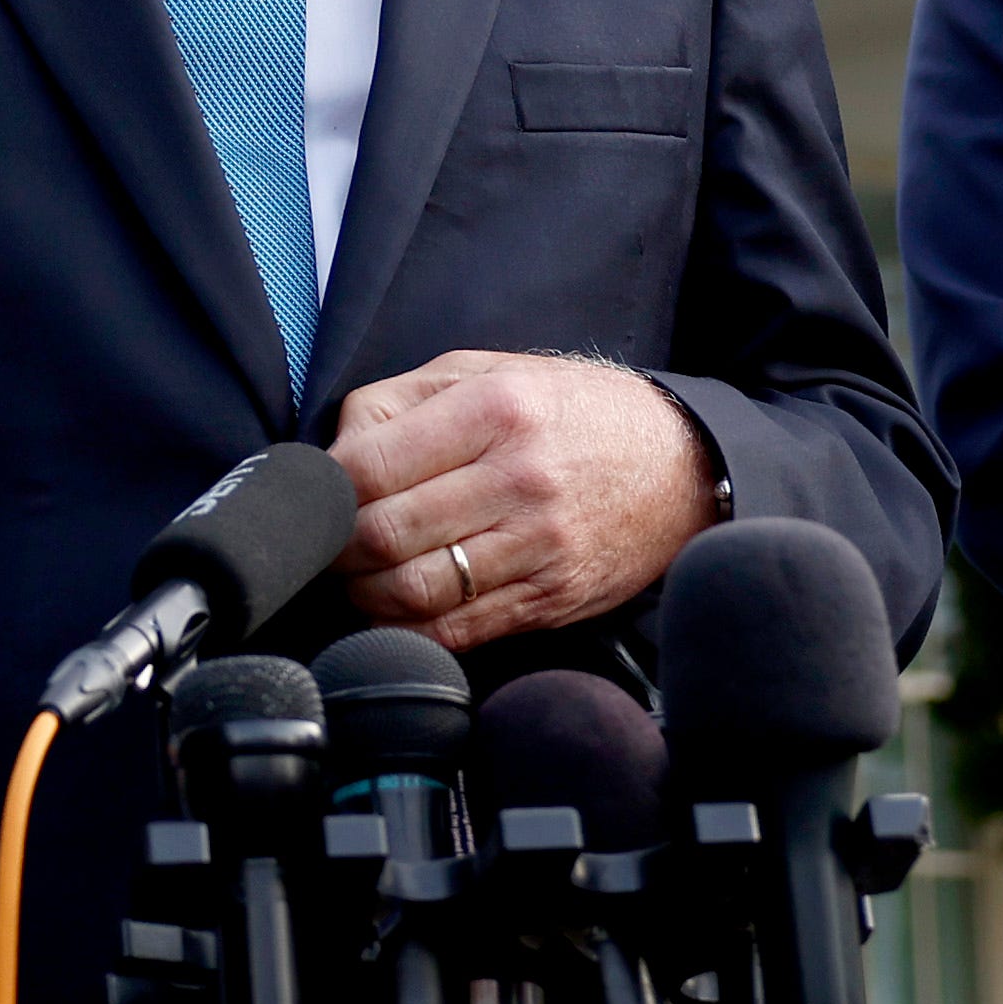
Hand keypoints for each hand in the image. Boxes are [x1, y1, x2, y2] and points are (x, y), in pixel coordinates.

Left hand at [330, 352, 724, 650]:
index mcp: (494, 409)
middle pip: (382, 535)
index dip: (324, 492)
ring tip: (362, 575)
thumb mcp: (490, 372)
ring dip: (365, 593)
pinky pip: (457, 632)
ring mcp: (539, 546)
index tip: (319, 498)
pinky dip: (411, 629)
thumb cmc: (571, 414)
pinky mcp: (552, 599)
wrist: (683, 465)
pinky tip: (401, 608)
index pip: (369, 466)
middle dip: (336, 548)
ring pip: (412, 592)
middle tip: (329, 544)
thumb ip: (403, 400)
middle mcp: (518, 478)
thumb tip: (333, 452)